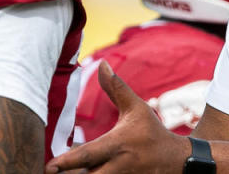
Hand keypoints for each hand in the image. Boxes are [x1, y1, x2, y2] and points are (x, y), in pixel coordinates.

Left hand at [46, 61, 190, 172]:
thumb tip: (102, 64)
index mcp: (118, 145)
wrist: (178, 161)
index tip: (50, 166)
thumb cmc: (152, 132)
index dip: (68, 161)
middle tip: (50, 173)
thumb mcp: (137, 108)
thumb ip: (116, 88)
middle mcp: (118, 167)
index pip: (88, 155)